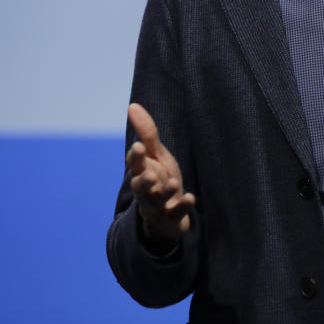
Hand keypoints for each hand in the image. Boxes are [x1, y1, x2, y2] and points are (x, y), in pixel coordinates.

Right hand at [126, 103, 194, 241]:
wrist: (168, 215)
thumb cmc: (161, 179)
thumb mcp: (157, 156)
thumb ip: (147, 134)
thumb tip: (132, 106)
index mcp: (141, 172)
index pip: (135, 164)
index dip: (136, 157)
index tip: (139, 146)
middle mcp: (147, 190)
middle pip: (141, 187)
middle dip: (144, 181)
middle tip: (150, 174)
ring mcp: (158, 206)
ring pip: (157, 201)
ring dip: (165, 192)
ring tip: (174, 183)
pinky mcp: (171, 217)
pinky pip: (176, 213)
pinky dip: (183, 207)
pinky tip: (191, 198)